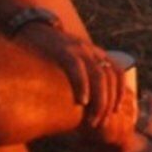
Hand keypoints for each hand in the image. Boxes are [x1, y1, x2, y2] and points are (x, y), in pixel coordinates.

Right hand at [15, 21, 127, 138]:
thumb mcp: (70, 62)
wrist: (32, 29)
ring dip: (99, 101)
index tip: (115, 112)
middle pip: (110, 79)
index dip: (119, 93)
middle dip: (108, 104)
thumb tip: (83, 104)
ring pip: (100, 76)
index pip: (117, 73)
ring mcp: (79, 50)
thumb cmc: (48, 53)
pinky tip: (82, 102)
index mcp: (96, 54)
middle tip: (100, 122)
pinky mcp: (64, 50)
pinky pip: (78, 69)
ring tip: (93, 119)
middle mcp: (91, 51)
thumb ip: (79, 77)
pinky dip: (83, 86)